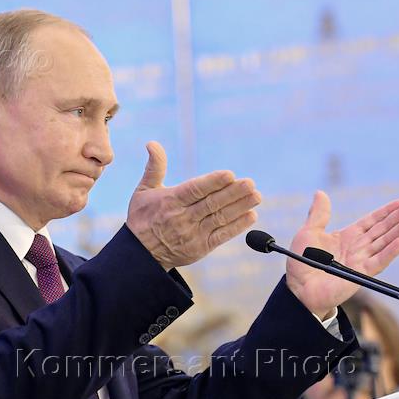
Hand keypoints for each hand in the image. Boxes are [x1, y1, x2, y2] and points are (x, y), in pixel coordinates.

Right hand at [127, 141, 260, 268]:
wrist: (141, 254)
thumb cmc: (143, 218)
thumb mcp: (143, 191)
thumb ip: (154, 167)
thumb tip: (152, 143)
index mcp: (170, 201)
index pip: (194, 190)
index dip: (213, 182)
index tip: (229, 174)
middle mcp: (182, 218)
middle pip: (211, 204)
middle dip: (233, 193)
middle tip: (251, 183)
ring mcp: (193, 234)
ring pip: (220, 218)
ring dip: (240, 207)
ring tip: (256, 196)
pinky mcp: (201, 247)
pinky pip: (222, 236)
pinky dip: (237, 226)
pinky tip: (251, 215)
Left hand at [286, 191, 398, 316]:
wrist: (298, 288)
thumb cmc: (302, 263)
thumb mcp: (308, 233)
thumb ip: (318, 215)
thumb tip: (321, 193)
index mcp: (348, 237)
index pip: (372, 221)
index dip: (387, 212)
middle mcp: (358, 248)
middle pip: (383, 230)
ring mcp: (361, 261)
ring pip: (385, 243)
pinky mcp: (360, 274)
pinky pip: (379, 261)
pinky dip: (391, 251)